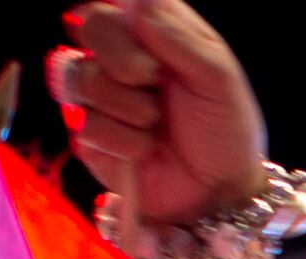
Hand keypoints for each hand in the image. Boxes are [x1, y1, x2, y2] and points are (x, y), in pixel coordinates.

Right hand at [52, 0, 267, 224]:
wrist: (218, 191)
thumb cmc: (223, 128)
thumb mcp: (219, 77)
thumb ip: (181, 36)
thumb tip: (137, 4)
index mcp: (152, 30)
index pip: (117, 1)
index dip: (128, 18)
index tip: (156, 48)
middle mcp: (119, 54)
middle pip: (88, 23)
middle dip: (124, 58)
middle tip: (154, 82)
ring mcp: (100, 94)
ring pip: (82, 76)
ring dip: (130, 106)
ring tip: (157, 123)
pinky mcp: (87, 134)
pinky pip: (86, 123)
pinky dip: (125, 141)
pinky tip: (146, 149)